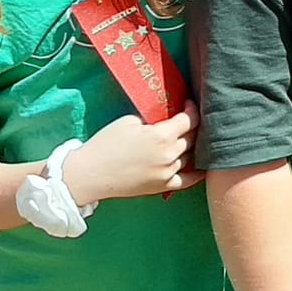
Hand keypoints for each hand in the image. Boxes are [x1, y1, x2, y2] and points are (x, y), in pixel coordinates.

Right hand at [66, 102, 203, 203]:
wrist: (88, 174)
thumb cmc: (105, 145)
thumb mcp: (129, 121)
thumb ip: (154, 119)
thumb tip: (167, 120)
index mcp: (162, 136)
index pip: (189, 119)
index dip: (192, 109)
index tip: (189, 104)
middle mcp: (169, 155)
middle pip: (192, 137)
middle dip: (191, 126)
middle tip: (186, 119)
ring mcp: (167, 173)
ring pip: (190, 156)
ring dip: (191, 146)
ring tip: (189, 138)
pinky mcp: (162, 186)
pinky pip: (188, 180)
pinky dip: (197, 173)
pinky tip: (203, 167)